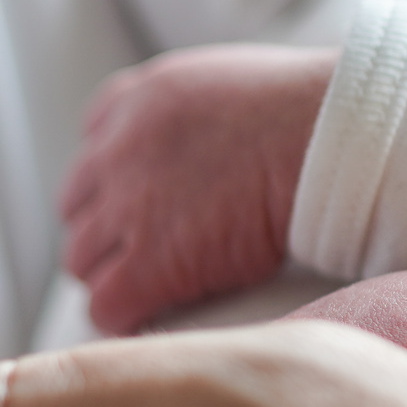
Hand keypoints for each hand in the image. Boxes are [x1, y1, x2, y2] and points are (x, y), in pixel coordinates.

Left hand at [60, 45, 334, 333]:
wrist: (329, 140)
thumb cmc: (309, 113)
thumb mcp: (225, 82)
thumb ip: (191, 112)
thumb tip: (201, 148)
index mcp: (136, 102)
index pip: (92, 149)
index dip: (112, 186)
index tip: (137, 208)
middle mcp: (119, 151)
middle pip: (77, 209)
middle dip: (103, 234)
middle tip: (139, 258)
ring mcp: (129, 207)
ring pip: (82, 259)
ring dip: (109, 278)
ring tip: (147, 295)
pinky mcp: (153, 260)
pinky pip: (107, 305)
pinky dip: (122, 319)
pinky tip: (149, 323)